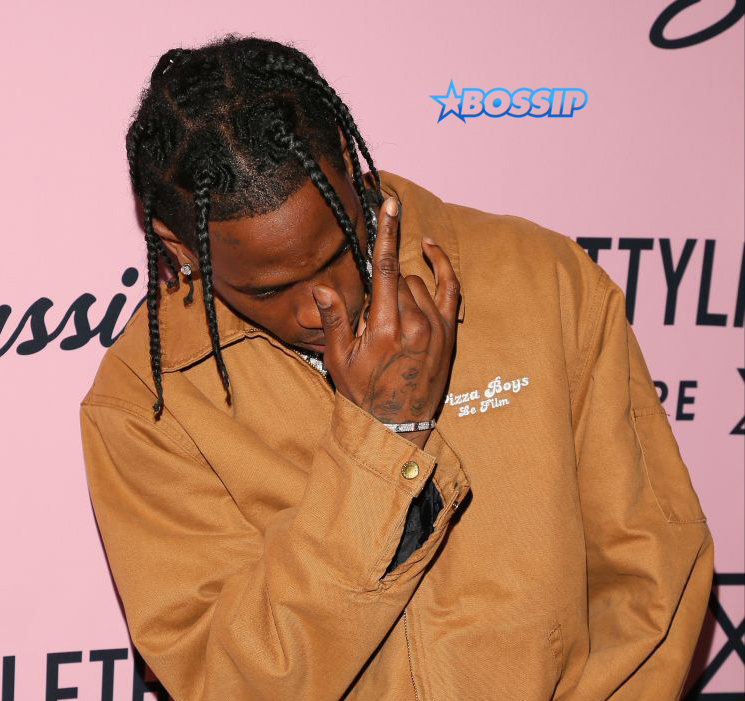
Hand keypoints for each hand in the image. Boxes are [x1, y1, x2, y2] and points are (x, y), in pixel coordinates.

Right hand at [311, 195, 459, 446]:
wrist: (395, 426)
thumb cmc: (362, 393)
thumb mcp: (338, 360)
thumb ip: (334, 320)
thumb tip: (321, 287)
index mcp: (386, 327)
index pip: (387, 268)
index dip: (388, 232)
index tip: (391, 203)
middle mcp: (415, 323)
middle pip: (401, 278)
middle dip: (384, 289)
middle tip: (372, 323)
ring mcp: (436, 328)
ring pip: (420, 285)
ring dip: (404, 291)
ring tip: (391, 324)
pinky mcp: (448, 334)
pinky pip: (451, 288)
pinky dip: (443, 267)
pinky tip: (430, 249)